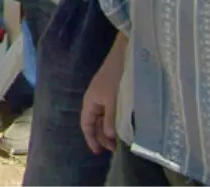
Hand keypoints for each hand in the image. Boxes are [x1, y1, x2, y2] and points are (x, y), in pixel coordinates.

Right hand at [81, 38, 125, 153]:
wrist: (123, 56)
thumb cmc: (116, 78)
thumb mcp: (113, 101)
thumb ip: (111, 120)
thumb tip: (109, 137)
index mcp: (89, 102)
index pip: (86, 125)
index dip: (91, 139)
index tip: (99, 152)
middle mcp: (93, 101)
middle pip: (94, 123)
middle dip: (101, 137)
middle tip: (113, 149)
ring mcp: (102, 97)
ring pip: (102, 118)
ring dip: (108, 130)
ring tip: (119, 141)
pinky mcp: (111, 93)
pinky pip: (109, 112)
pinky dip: (113, 122)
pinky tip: (121, 126)